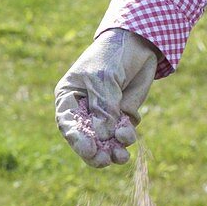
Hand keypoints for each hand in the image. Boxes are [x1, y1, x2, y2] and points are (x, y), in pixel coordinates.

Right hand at [54, 29, 158, 167]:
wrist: (138, 45)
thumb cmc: (111, 57)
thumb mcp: (104, 80)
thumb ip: (103, 108)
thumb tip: (104, 136)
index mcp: (69, 97)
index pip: (68, 123)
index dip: (77, 140)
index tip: (90, 151)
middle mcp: (85, 110)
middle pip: (86, 139)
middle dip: (96, 152)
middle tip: (105, 160)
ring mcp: (105, 115)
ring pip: (106, 142)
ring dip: (114, 150)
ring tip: (121, 156)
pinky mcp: (123, 116)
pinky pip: (123, 134)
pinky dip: (126, 137)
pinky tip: (129, 134)